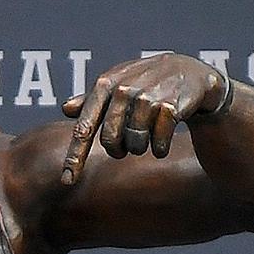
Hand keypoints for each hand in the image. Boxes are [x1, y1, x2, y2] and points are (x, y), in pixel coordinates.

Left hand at [59, 53, 228, 184]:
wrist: (189, 72)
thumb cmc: (145, 82)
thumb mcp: (117, 85)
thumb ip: (91, 100)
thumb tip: (65, 109)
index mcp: (104, 85)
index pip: (84, 128)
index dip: (75, 157)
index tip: (67, 181)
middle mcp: (123, 89)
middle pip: (110, 140)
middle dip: (118, 149)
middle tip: (126, 146)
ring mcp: (148, 97)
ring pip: (135, 144)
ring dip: (141, 147)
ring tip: (147, 136)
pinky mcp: (171, 107)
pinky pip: (158, 143)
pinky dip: (160, 148)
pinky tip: (163, 140)